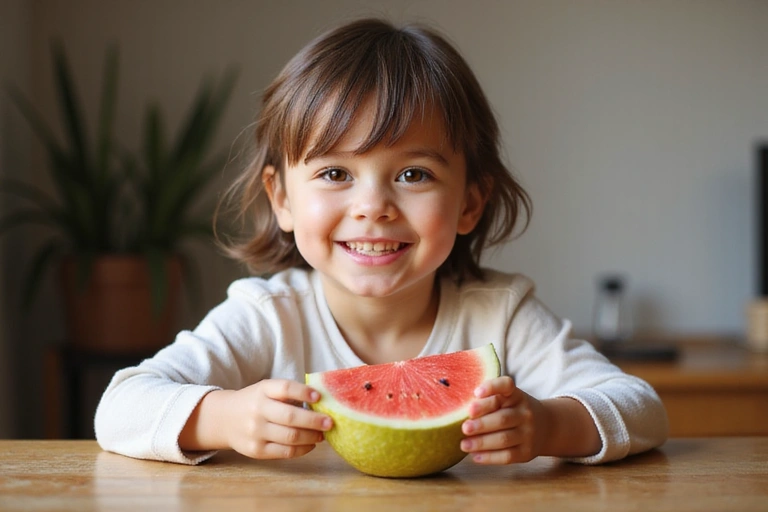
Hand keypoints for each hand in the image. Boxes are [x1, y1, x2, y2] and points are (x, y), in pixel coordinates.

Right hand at [218, 379, 332, 459]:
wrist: (224, 419)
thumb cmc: (255, 402)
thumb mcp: (266, 390)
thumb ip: (288, 394)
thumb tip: (321, 404)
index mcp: (262, 390)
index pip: (285, 389)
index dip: (303, 392)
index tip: (319, 396)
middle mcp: (257, 410)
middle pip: (291, 416)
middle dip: (314, 421)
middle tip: (329, 422)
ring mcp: (256, 432)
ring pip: (290, 436)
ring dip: (312, 436)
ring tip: (322, 435)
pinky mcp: (256, 451)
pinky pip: (285, 452)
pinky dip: (302, 449)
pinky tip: (311, 444)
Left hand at [460, 376, 544, 463]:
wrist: (547, 427)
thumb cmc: (514, 410)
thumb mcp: (507, 399)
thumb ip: (488, 400)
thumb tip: (457, 409)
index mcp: (517, 395)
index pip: (507, 386)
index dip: (492, 387)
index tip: (476, 393)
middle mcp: (525, 413)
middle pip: (503, 418)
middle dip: (482, 424)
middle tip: (464, 427)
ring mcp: (528, 434)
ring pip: (504, 439)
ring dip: (482, 443)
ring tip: (464, 445)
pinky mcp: (527, 452)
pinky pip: (507, 456)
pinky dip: (490, 457)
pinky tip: (474, 456)